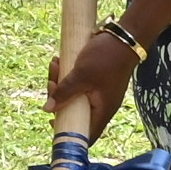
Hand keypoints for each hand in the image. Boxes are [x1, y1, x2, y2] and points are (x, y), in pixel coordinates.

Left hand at [47, 21, 138, 141]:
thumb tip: (47, 110)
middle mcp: (101, 104)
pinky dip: (65, 74)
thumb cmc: (105, 58)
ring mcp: (97, 92)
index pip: (86, 133)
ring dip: (60, 82)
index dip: (68, 132)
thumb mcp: (82, 75)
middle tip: (51, 83)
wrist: (123, 36)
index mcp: (102, 110)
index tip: (51, 120)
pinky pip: (75, 82)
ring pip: (72, 95)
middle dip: (58, 98)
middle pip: (74, 111)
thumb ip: (65, 93)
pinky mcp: (94, 80)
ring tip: (54, 65)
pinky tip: (58, 61)